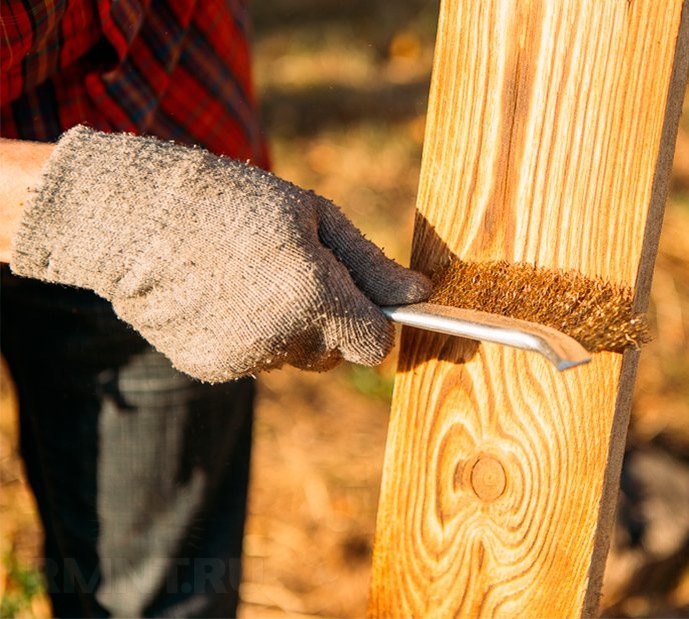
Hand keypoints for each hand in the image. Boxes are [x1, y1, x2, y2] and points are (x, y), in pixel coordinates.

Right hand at [11, 126, 431, 381]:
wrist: (134, 218)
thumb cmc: (233, 203)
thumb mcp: (313, 216)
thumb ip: (370, 264)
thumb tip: (419, 295)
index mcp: (315, 295)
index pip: (375, 345)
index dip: (372, 323)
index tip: (358, 301)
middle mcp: (283, 337)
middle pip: (334, 354)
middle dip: (328, 323)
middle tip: (293, 275)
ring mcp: (243, 358)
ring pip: (292, 357)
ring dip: (286, 329)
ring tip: (250, 279)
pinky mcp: (209, 368)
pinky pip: (252, 361)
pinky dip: (247, 336)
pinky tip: (221, 296)